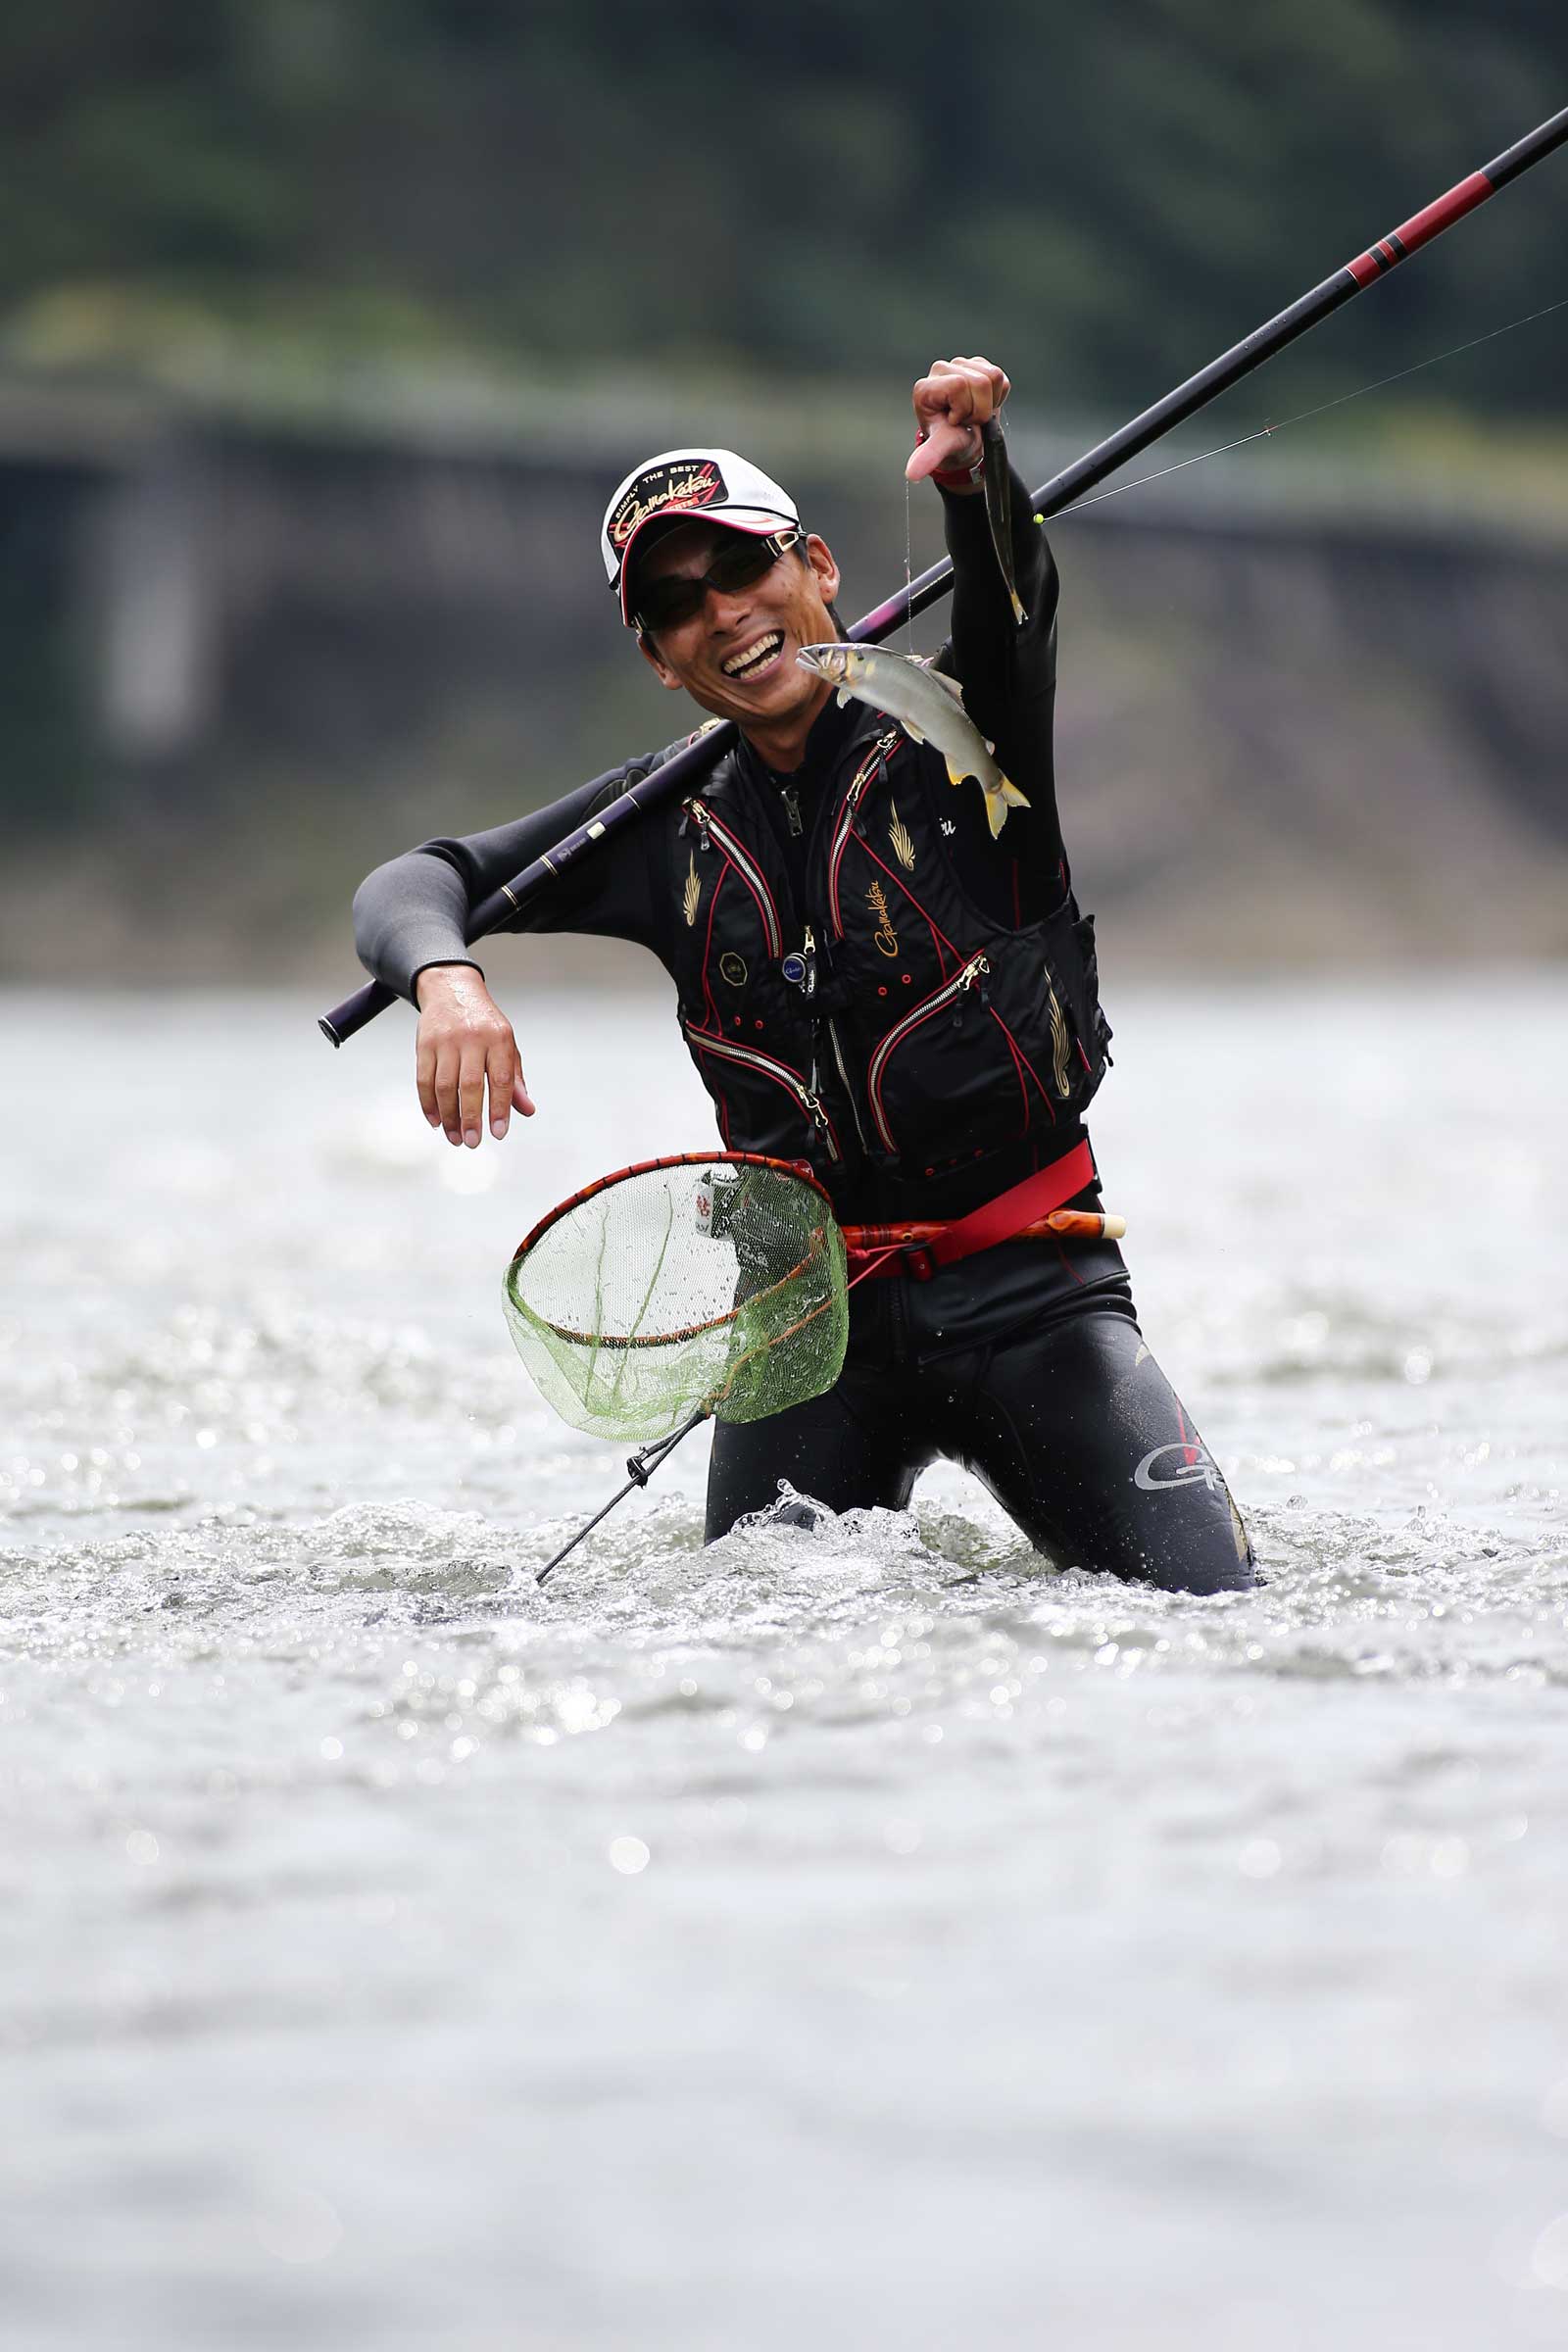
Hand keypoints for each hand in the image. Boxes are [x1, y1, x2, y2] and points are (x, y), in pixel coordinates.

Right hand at [414, 965, 534, 1145]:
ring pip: (444, 1086)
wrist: (450, 989)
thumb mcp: (507, 1045)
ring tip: (454, 1137)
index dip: (500, 1108)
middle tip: (472, 1142)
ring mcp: (445, 1041)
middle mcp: (471, 1038)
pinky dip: (428, 1104)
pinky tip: (436, 1121)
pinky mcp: (424, 1045)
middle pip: (470, 1085)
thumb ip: (516, 1079)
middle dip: (471, 1118)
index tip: (498, 1133)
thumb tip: (527, 1110)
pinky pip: (423, 1080)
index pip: (501, 1079)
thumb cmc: (484, 1023)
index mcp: (498, 1038)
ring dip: (449, 1116)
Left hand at [906, 355, 1011, 483]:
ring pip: (993, 377)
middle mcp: (941, 370)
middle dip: (979, 409)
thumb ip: (929, 456)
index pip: (959, 385)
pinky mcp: (978, 365)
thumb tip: (912, 474)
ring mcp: (960, 365)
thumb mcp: (941, 448)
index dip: (965, 409)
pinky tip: (983, 404)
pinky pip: (1001, 379)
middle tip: (967, 420)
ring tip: (974, 412)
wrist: (965, 441)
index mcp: (926, 387)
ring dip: (989, 403)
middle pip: (980, 382)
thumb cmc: (951, 441)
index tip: (955, 421)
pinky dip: (997, 397)